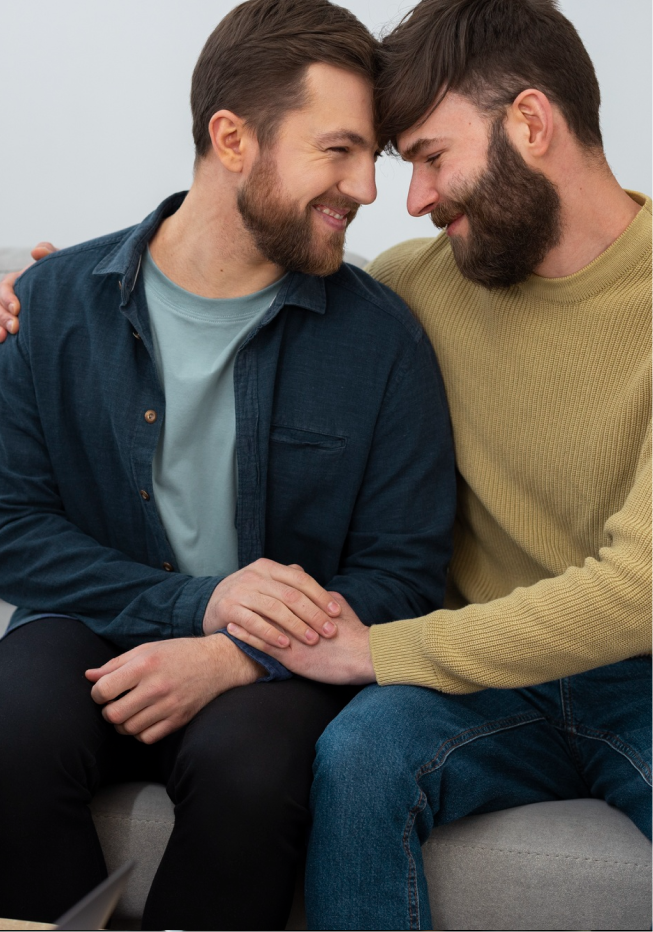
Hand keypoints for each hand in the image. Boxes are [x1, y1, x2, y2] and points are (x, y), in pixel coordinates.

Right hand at [0, 242, 56, 342]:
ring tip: (3, 338)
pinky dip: (0, 334)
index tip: (17, 309)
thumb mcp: (58, 266)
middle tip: (14, 328)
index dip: (7, 297)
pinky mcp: (17, 327)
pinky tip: (4, 343)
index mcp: (18, 281)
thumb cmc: (65, 281)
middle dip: (2, 316)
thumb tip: (36, 250)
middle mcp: (12, 297)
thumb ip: (50, 254)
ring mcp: (13, 313)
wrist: (76, 304)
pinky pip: (3, 329)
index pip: (5, 286)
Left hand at [85, 635, 262, 743]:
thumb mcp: (147, 650)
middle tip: (114, 703)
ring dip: (122, 723)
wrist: (217, 662)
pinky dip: (138, 733)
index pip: (104, 690)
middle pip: (113, 714)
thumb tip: (89, 676)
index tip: (103, 692)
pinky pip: (147, 738)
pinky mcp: (178, 720)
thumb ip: (116, 664)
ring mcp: (169, 706)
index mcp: (146, 665)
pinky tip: (142, 720)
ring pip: (128, 729)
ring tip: (128, 711)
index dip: (97, 694)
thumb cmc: (178, 653)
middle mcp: (157, 686)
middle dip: (107, 711)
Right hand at [203, 558, 340, 645]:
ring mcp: (240, 591)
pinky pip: (254, 623)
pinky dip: (271, 634)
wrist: (210, 604)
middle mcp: (254, 576)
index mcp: (268, 567)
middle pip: (291, 595)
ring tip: (312, 640)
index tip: (336, 613)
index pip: (301, 580)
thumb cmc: (248, 596)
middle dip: (314, 614)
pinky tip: (286, 645)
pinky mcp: (229, 608)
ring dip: (296, 626)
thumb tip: (319, 587)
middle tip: (330, 631)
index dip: (320, 596)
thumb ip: (290, 582)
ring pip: (275, 609)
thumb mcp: (267, 583)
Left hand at [227, 593, 375, 684]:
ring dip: (245, 617)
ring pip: (263, 622)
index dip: (268, 591)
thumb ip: (326, 598)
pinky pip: (264, 643)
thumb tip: (321, 592)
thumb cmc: (355, 635)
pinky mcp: (292, 655)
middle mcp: (299, 617)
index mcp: (310, 605)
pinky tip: (234, 630)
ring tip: (229, 612)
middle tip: (235, 598)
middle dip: (251, 603)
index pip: (284, 594)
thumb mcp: (339, 608)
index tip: (254, 587)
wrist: (365, 656)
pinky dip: (247, 636)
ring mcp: (294, 636)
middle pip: (269, 606)